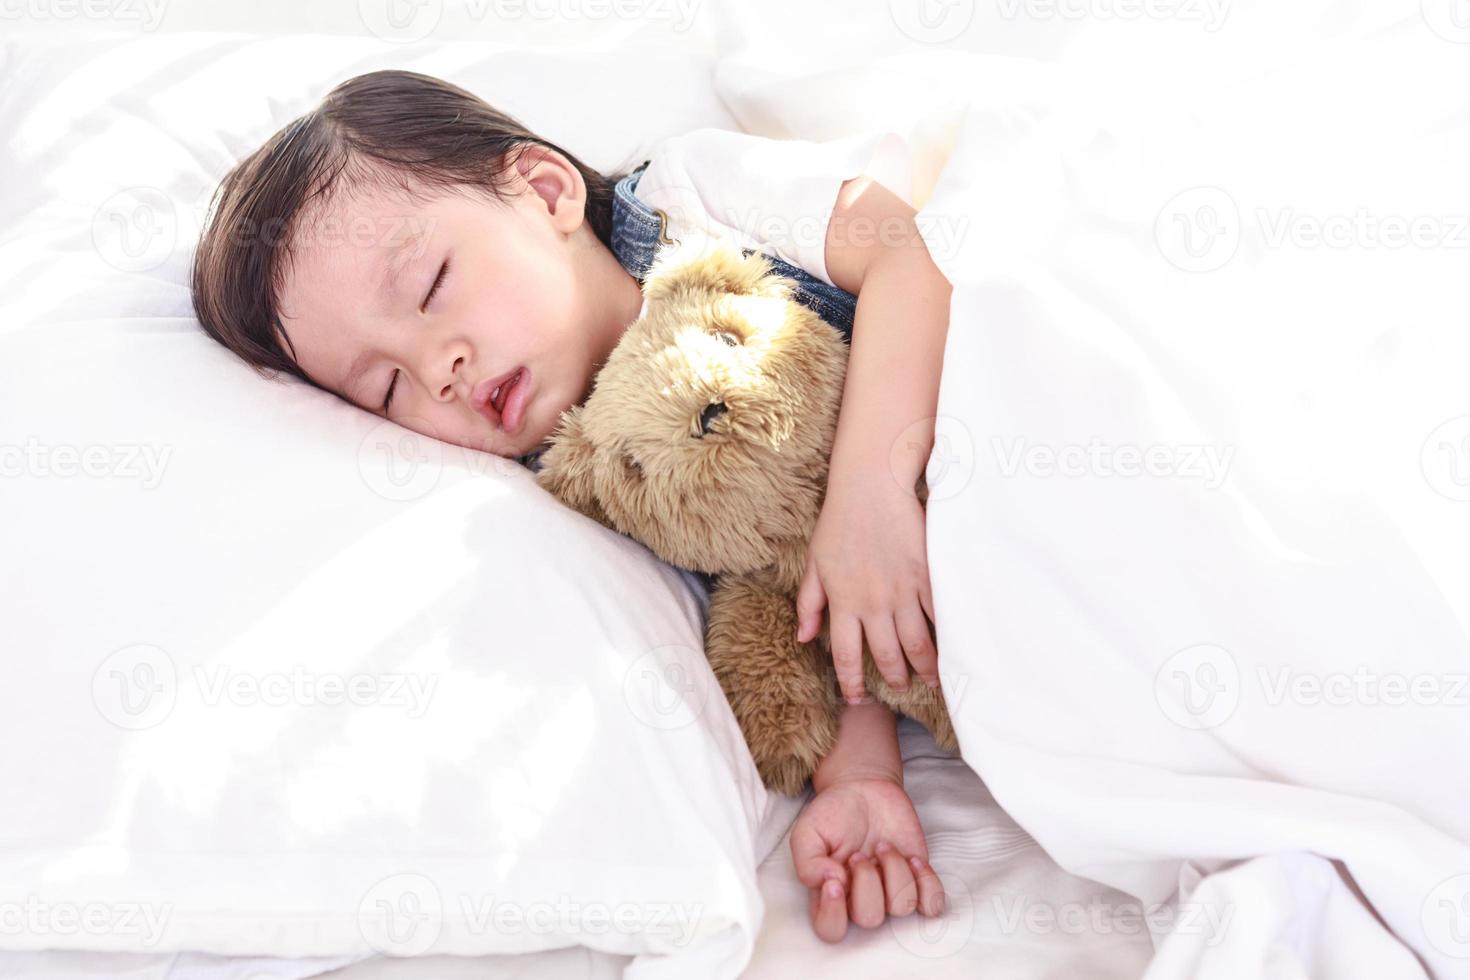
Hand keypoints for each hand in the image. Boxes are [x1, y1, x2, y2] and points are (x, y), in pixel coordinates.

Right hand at [790, 774, 944, 942]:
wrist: (864, 790)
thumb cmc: (833, 813)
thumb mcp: (807, 831)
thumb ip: (808, 862)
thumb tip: (830, 882)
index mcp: (830, 895)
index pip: (830, 930)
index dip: (834, 914)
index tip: (835, 880)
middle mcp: (861, 900)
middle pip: (869, 920)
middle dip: (867, 882)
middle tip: (859, 854)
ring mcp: (891, 891)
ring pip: (901, 907)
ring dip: (894, 872)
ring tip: (883, 845)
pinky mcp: (917, 879)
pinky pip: (932, 903)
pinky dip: (926, 883)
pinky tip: (912, 859)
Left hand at [795, 475, 938, 702]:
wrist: (871, 487)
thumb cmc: (839, 522)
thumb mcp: (814, 563)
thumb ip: (809, 603)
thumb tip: (804, 638)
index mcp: (843, 602)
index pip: (845, 654)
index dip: (852, 682)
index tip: (858, 698)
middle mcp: (873, 603)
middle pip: (887, 654)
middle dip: (895, 677)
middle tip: (903, 689)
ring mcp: (903, 591)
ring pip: (917, 643)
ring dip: (925, 666)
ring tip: (931, 679)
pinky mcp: (927, 575)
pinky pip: (939, 614)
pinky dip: (947, 635)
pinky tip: (953, 648)